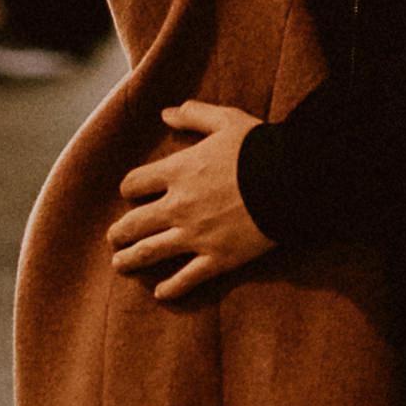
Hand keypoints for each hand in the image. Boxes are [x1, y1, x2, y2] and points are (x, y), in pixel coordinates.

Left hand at [108, 102, 275, 302]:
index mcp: (178, 171)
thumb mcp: (226, 120)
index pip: (135, 183)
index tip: (131, 194)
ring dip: (131, 259)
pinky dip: (172, 287)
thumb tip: (166, 113)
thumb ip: (194, 115)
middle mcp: (179, 206)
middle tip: (113, 237)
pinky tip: (160, 293)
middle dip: (120, 231)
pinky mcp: (218, 258)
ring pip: (151, 252)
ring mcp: (196, 235)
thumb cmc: (260, 147)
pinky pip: (187, 278)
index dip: (129, 188)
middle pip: (135, 222)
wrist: (292, 180)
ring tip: (120, 264)